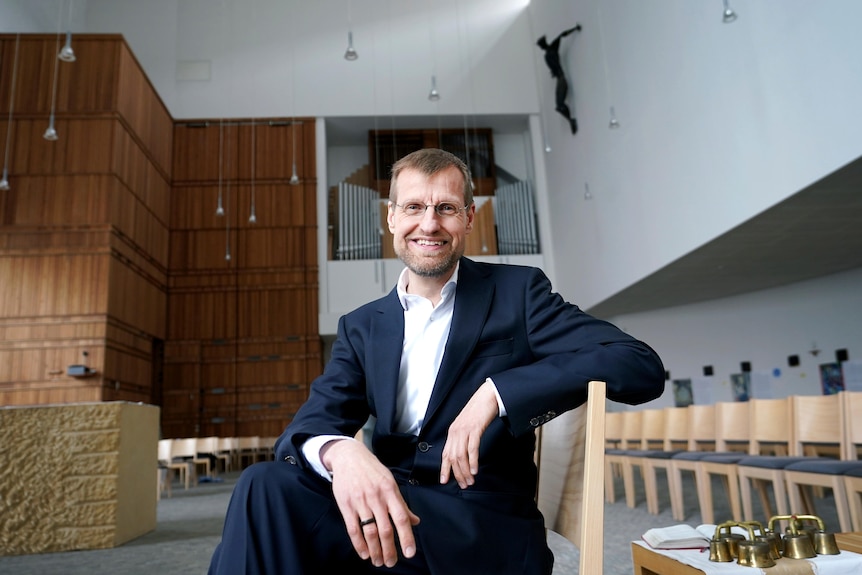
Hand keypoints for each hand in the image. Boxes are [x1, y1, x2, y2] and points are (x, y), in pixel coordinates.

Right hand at [322, 439, 420, 567]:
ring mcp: (361, 501)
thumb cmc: (372, 470)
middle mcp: (376, 497)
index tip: (410, 553)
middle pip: (385, 529)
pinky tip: (364, 553)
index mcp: (390, 491)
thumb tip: (416, 521)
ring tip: (378, 561)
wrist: (349, 456)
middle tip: (392, 563)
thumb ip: (402, 503)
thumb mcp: (390, 482)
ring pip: (370, 531)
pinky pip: (353, 528)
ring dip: (375, 550)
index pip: (401, 518)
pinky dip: (359, 544)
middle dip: (389, 550)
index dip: (406, 537)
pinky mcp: (346, 505)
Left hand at [440, 379, 498, 488]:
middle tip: (464, 484)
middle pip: (453, 458)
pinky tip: (474, 469)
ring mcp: (464, 430)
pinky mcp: (475, 428)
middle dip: (458, 474)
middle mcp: (455, 432)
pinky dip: (472, 461)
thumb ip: (463, 437)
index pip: (445, 454)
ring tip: (470, 480)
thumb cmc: (479, 411)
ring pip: (461, 455)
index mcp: (452, 432)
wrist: (487, 396)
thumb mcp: (467, 425)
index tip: (444, 481)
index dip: (444, 469)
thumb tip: (463, 454)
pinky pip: (472, 448)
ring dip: (465, 471)